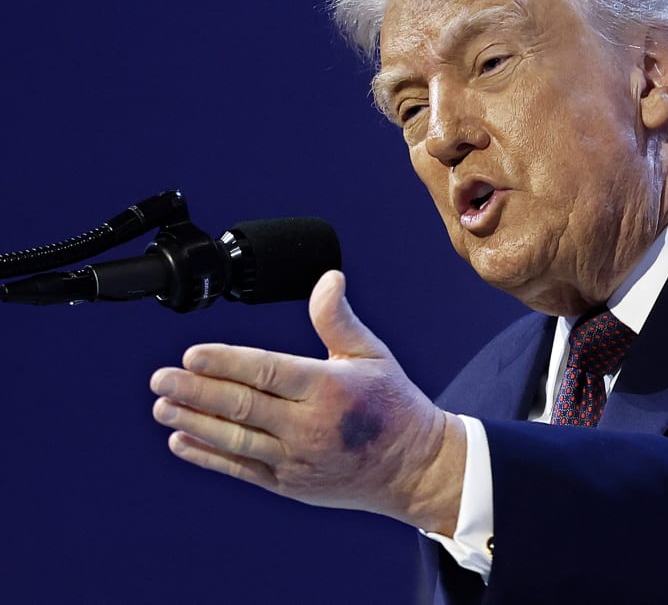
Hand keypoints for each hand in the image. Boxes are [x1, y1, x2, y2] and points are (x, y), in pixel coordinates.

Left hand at [149, 270, 464, 534]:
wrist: (412, 468)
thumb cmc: (391, 404)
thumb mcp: (372, 355)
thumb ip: (338, 319)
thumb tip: (328, 278)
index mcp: (330, 388)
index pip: (267, 371)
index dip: (225, 362)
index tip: (191, 354)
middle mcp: (311, 426)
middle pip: (242, 406)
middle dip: (195, 392)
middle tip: (160, 380)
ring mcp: (298, 459)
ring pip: (235, 439)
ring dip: (194, 422)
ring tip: (162, 407)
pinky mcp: (291, 484)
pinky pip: (241, 469)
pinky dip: (209, 456)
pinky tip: (182, 442)